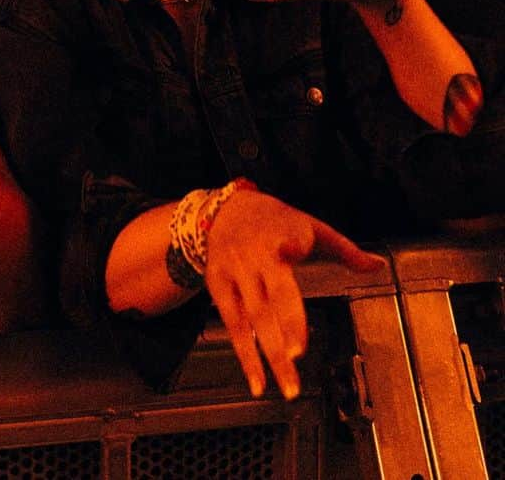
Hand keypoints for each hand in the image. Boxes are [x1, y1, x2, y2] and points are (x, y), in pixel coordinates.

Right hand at [205, 189, 381, 398]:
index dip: (289, 251)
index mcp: (281, 237)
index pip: (287, 248)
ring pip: (252, 317)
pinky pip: (233, 325)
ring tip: (288, 385)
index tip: (292, 256)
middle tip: (297, 356)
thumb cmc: (273, 221)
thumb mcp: (309, 226)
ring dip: (268, 353)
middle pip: (270, 294)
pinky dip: (245, 356)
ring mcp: (234, 272)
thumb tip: (378, 265)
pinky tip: (258, 382)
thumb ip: (344, 248)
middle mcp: (254, 255)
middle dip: (283, 324)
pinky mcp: (218, 286)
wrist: (224, 211)